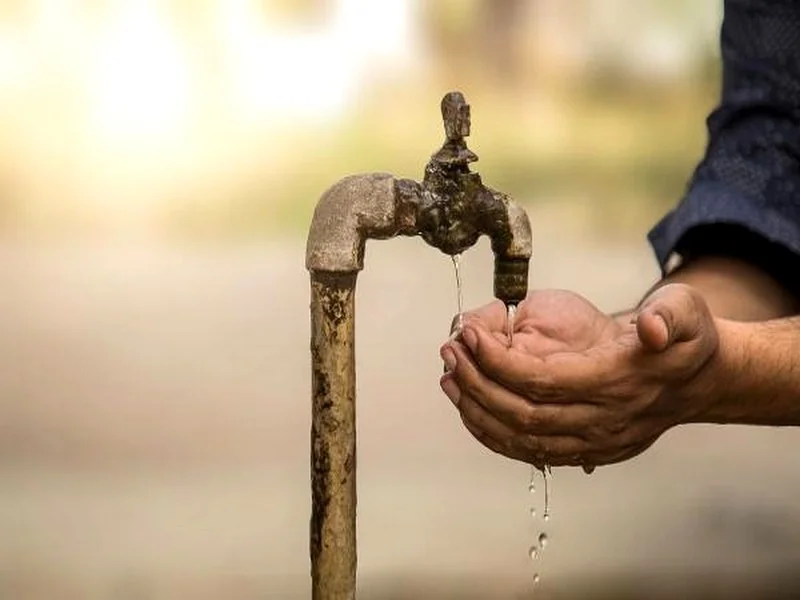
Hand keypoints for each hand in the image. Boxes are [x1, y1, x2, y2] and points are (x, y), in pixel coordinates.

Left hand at [439, 284, 719, 468]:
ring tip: (449, 377)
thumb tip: (651, 328)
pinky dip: (491, 433)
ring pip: (520, 438)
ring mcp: (593, 442)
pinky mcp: (585, 451)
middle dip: (476, 384)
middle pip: (523, 415)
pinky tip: (468, 406)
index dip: (499, 361)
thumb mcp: (686, 312)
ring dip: (476, 410)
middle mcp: (603, 420)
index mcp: (618, 382)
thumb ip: (671, 315)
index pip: (543, 382)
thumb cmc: (681, 339)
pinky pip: (528, 451)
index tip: (469, 334)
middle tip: (449, 352)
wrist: (694, 382)